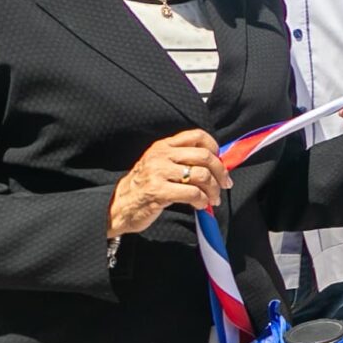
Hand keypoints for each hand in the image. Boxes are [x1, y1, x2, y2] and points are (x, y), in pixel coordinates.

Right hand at [110, 129, 227, 235]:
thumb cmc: (143, 187)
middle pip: (204, 157)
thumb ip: (181, 160)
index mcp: (163, 146)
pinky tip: (201, 205)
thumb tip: (215, 163)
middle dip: (221, 172)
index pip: (196, 135)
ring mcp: (158, 173)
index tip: (219, 161)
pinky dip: (202, 201)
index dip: (214, 147)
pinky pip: (193, 193)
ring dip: (213, 190)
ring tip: (213, 199)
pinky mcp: (158, 191)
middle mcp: (161, 156)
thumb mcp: (159, 165)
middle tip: (225, 184)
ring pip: (201, 175)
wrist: (118, 206)